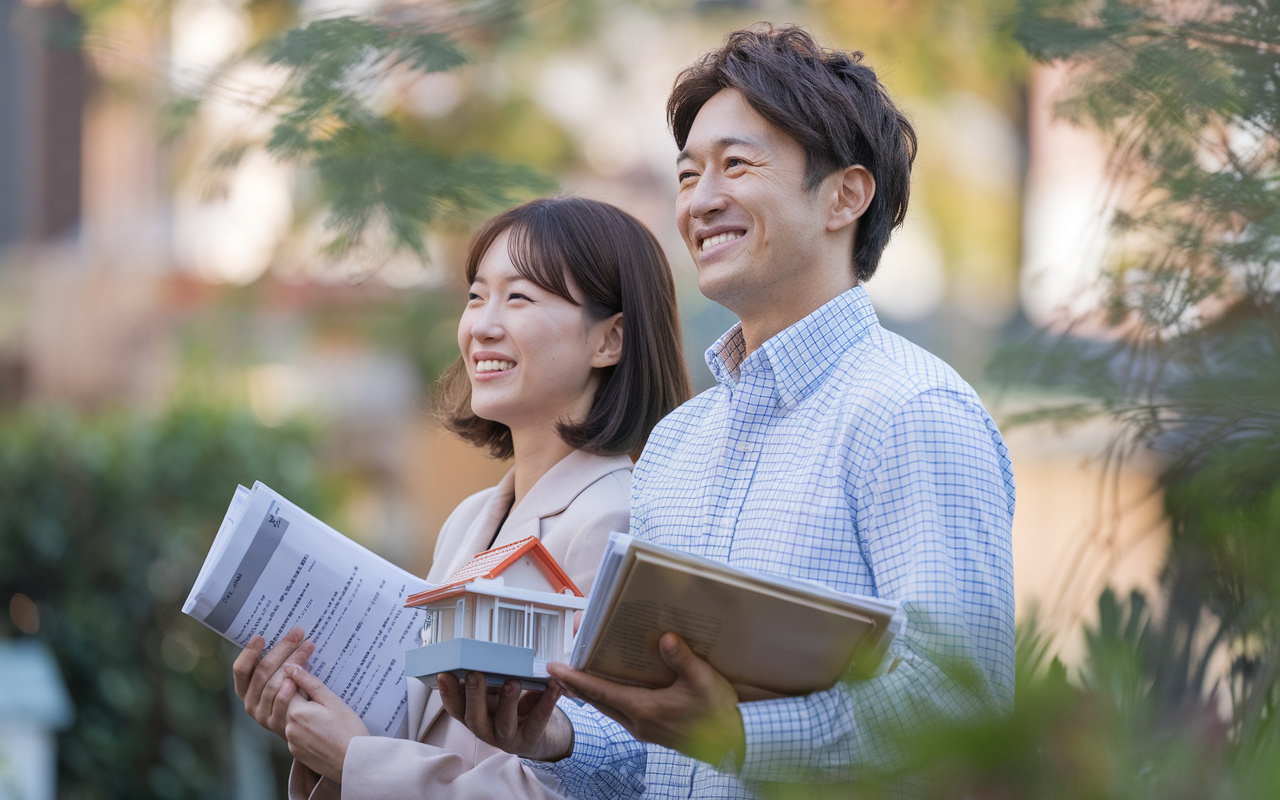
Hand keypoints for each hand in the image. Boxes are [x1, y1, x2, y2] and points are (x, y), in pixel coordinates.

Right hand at [231, 627, 313, 738]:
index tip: (261, 637)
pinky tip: (296, 678)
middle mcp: (250, 703)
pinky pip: (281, 704)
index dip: (249, 653)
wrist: (301, 729)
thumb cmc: (290, 695)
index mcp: (245, 689)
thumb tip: (284, 636)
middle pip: (262, 672)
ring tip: (308, 646)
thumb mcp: (277, 679)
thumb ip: (275, 664)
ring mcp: (262, 715)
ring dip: (292, 662)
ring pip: (273, 684)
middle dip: (282, 649)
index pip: (241, 670)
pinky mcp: (277, 724)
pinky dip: (288, 690)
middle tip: (298, 633)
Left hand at [281, 664, 369, 782]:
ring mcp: (291, 742)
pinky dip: (304, 728)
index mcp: (296, 712)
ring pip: (292, 718)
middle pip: (288, 703)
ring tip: (324, 714)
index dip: (299, 679)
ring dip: (302, 712)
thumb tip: (290, 667)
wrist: (354, 763)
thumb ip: (309, 683)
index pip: (287, 687)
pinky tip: (321, 727)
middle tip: (322, 697)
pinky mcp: (297, 752)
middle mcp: (288, 727)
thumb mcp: (332, 701)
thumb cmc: (348, 730)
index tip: (312, 678)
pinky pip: (296, 734)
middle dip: (300, 695)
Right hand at [437, 672, 573, 761]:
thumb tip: (487, 654)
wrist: (542, 736)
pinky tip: (553, 685)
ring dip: (507, 701)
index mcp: (475, 716)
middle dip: (473, 695)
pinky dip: (546, 702)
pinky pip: (538, 721)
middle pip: (474, 717)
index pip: (456, 708)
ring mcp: (508, 738)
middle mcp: (487, 730)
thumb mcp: (498, 696)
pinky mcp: (531, 739)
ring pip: (504, 723)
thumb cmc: (515, 709)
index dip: (448, 693)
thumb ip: (490, 681)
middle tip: (474, 674)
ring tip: (511, 682)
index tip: (444, 674)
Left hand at [547, 632, 744, 767]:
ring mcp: (644, 729)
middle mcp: (638, 722)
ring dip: (592, 693)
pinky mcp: (653, 730)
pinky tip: (612, 691)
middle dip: (576, 686)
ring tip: (576, 679)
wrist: (733, 744)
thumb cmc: (718, 713)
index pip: (600, 691)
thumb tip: (665, 638)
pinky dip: (609, 699)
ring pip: (608, 708)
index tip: (553, 669)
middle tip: (557, 671)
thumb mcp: (703, 681)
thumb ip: (682, 659)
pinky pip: (621, 712)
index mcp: (644, 709)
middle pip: (598, 701)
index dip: (575, 679)